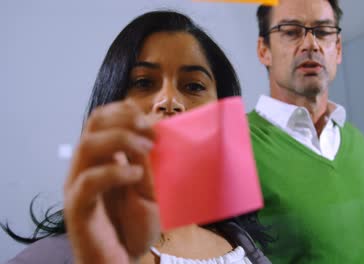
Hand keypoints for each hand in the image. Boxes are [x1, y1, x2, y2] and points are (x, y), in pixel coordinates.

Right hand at [64, 100, 159, 263]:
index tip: (153, 121)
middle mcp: (86, 167)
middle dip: (124, 119)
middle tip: (150, 130)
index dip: (126, 111)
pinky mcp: (78, 208)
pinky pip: (88, 181)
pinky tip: (136, 174)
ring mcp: (79, 186)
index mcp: (102, 159)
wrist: (123, 262)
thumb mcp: (150, 190)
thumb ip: (147, 164)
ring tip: (147, 149)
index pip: (103, 119)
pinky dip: (114, 171)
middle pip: (93, 124)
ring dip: (121, 139)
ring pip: (87, 145)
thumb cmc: (136, 227)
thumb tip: (151, 134)